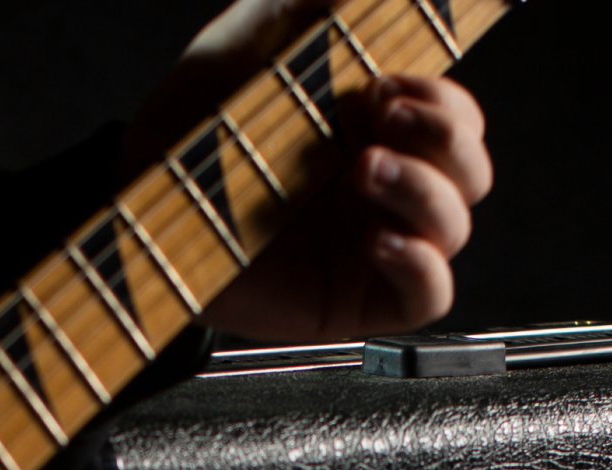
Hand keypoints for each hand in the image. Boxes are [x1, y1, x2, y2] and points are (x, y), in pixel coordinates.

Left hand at [125, 0, 493, 341]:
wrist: (138, 199)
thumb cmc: (192, 124)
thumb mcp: (256, 39)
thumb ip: (317, 6)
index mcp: (376, 126)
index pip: (457, 115)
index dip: (443, 102)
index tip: (387, 88)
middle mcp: (384, 183)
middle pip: (472, 169)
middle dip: (444, 140)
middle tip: (379, 127)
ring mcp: (374, 242)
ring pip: (457, 225)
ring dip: (425, 193)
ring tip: (364, 173)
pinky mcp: (355, 299)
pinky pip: (429, 295)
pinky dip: (422, 265)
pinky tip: (378, 240)